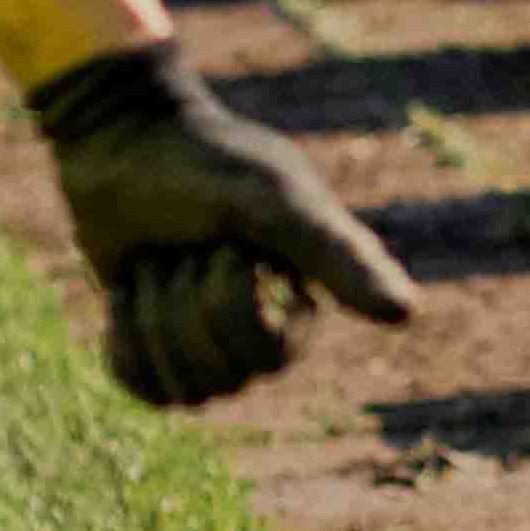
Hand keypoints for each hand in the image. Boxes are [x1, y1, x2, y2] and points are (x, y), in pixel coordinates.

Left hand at [29, 37, 417, 406]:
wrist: (121, 141)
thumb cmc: (208, 162)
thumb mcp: (276, 203)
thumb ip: (339, 257)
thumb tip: (408, 313)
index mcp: (306, 299)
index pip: (267, 355)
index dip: (226, 300)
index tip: (222, 243)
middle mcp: (268, 330)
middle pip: (221, 377)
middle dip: (181, 306)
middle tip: (182, 250)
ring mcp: (211, 347)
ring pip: (181, 387)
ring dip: (150, 316)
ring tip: (155, 263)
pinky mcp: (161, 353)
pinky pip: (145, 389)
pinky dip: (124, 339)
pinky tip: (130, 292)